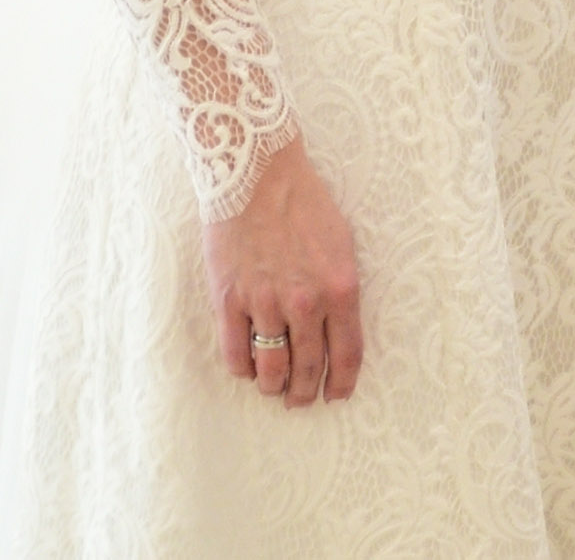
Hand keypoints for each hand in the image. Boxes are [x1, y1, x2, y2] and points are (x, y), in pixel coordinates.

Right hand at [204, 135, 362, 405]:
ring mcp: (264, 303)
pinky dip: (242, 368)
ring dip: (273, 387)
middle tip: (300, 400)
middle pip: (307, 368)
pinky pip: (235, 353)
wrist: (258, 174)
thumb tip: (337, 331)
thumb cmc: (305, 204)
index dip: (341, 383)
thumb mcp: (342, 244)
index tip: (336, 396)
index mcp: (340, 289)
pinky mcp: (228, 300)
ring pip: (270, 368)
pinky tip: (248, 367)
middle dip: (305, 392)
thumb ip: (340, 291)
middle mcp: (305, 302)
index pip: (346, 355)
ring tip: (274, 388)